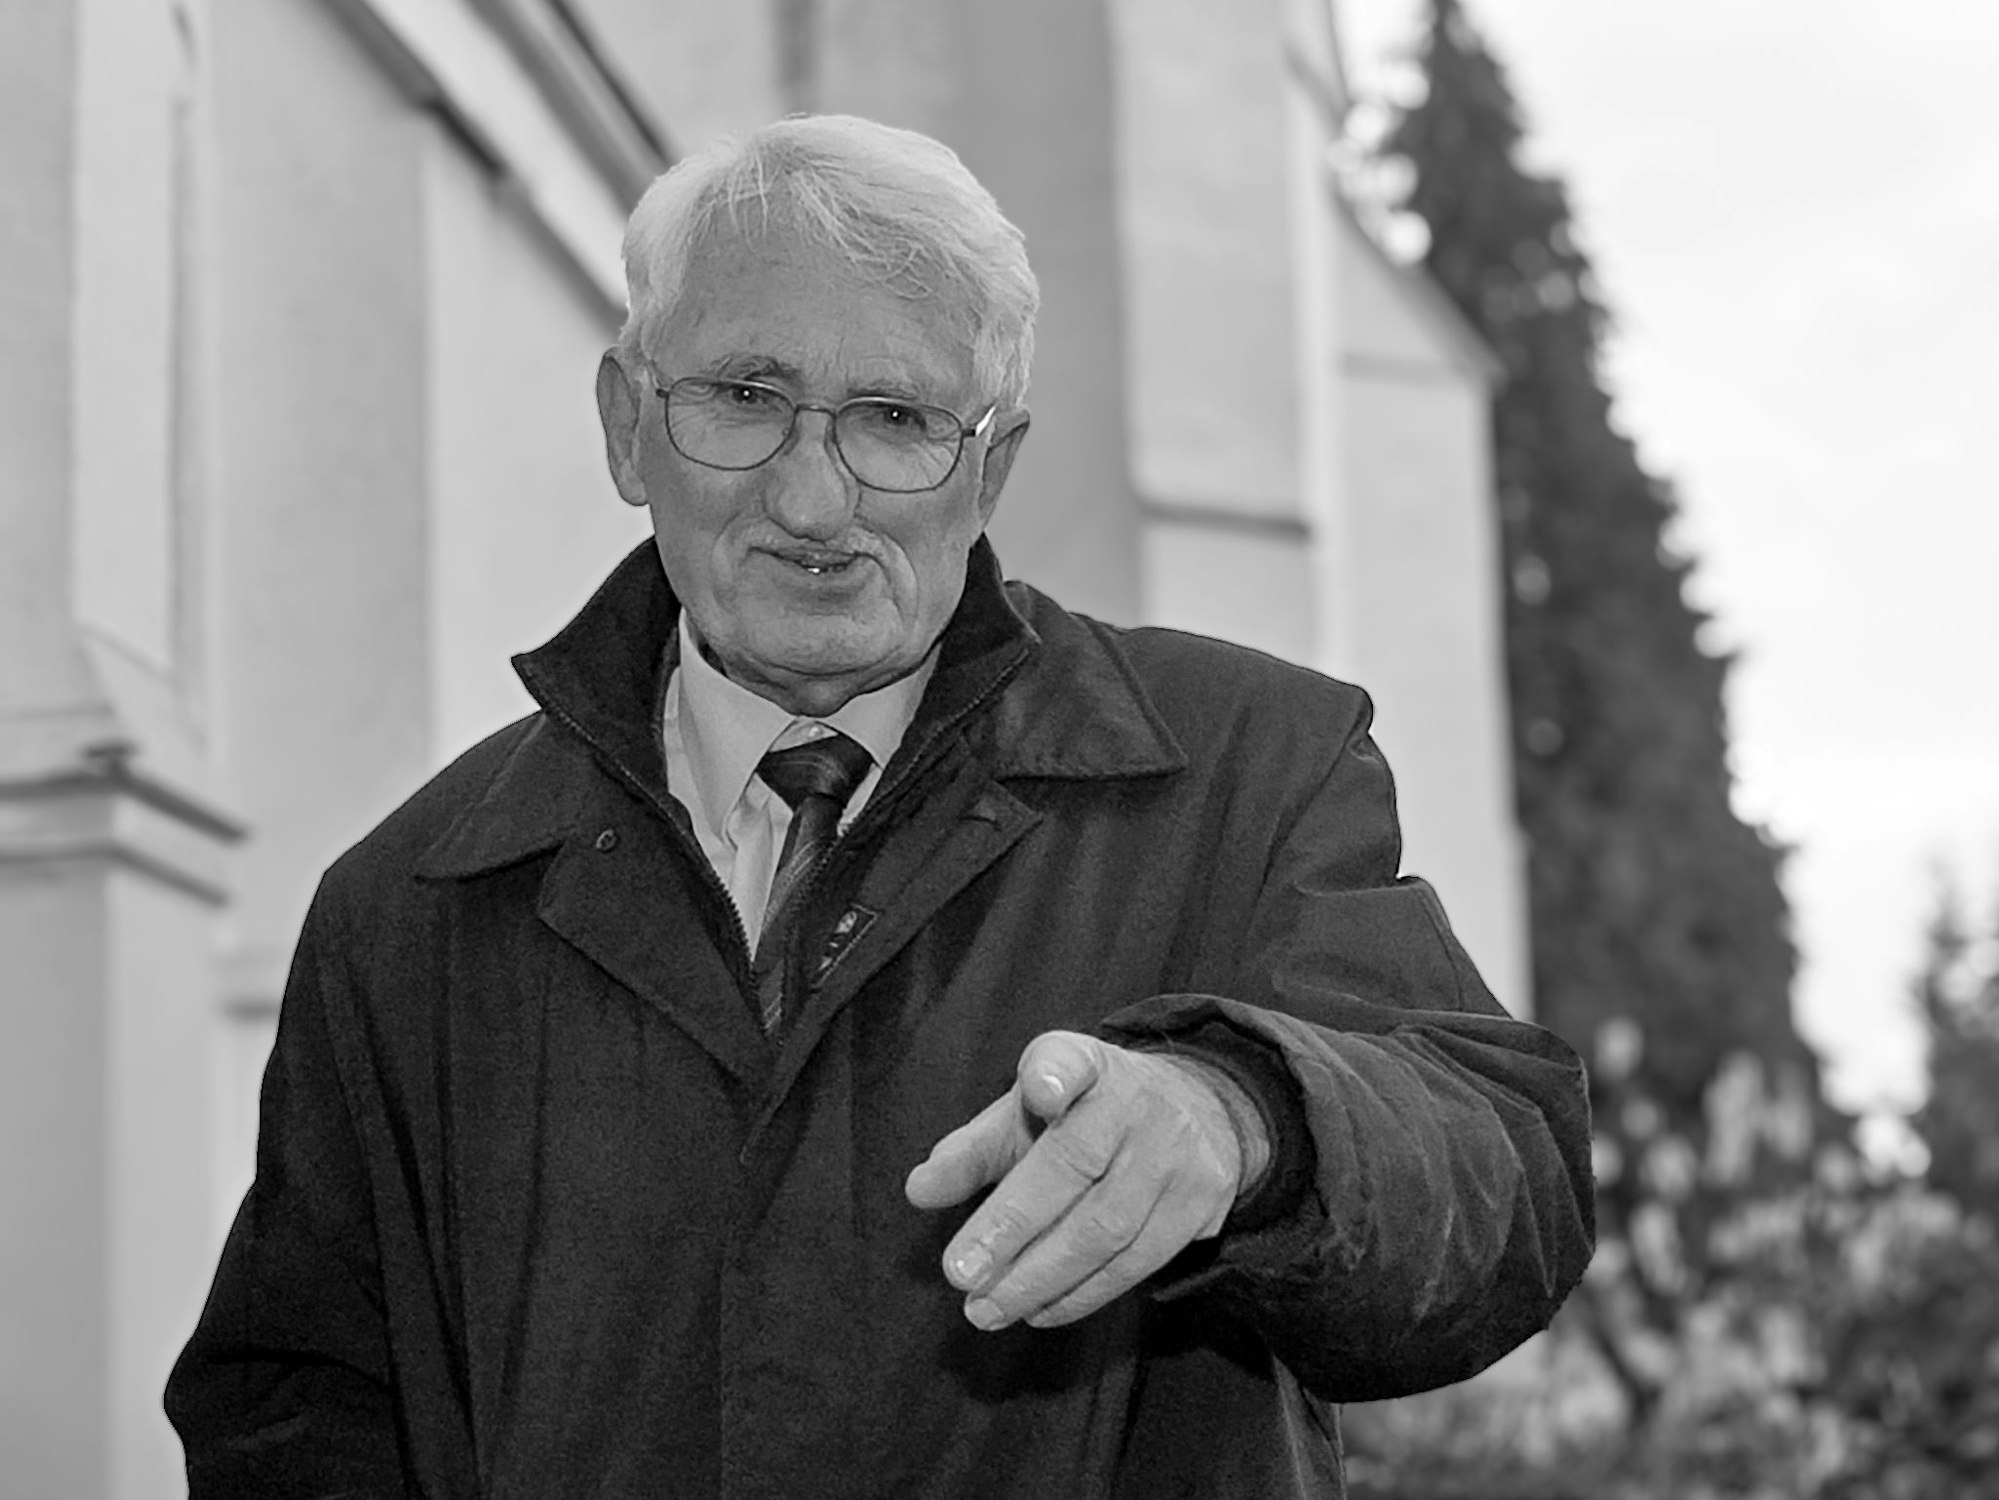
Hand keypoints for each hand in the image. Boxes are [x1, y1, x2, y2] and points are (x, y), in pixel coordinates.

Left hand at [904, 1031, 1258, 1330]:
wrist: (1198, 1112)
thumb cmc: (1084, 1115)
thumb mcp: (1026, 1115)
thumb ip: (972, 1151)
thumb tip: (919, 1190)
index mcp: (1085, 1064)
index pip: (1071, 1059)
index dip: (1055, 1074)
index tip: (1039, 1090)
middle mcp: (1136, 1102)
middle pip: (1076, 1164)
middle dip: (1013, 1225)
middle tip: (960, 1274)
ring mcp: (1176, 1153)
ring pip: (1106, 1227)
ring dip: (1040, 1278)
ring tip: (986, 1309)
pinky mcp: (1202, 1202)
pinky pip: (1136, 1262)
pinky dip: (1081, 1294)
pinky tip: (1038, 1311)